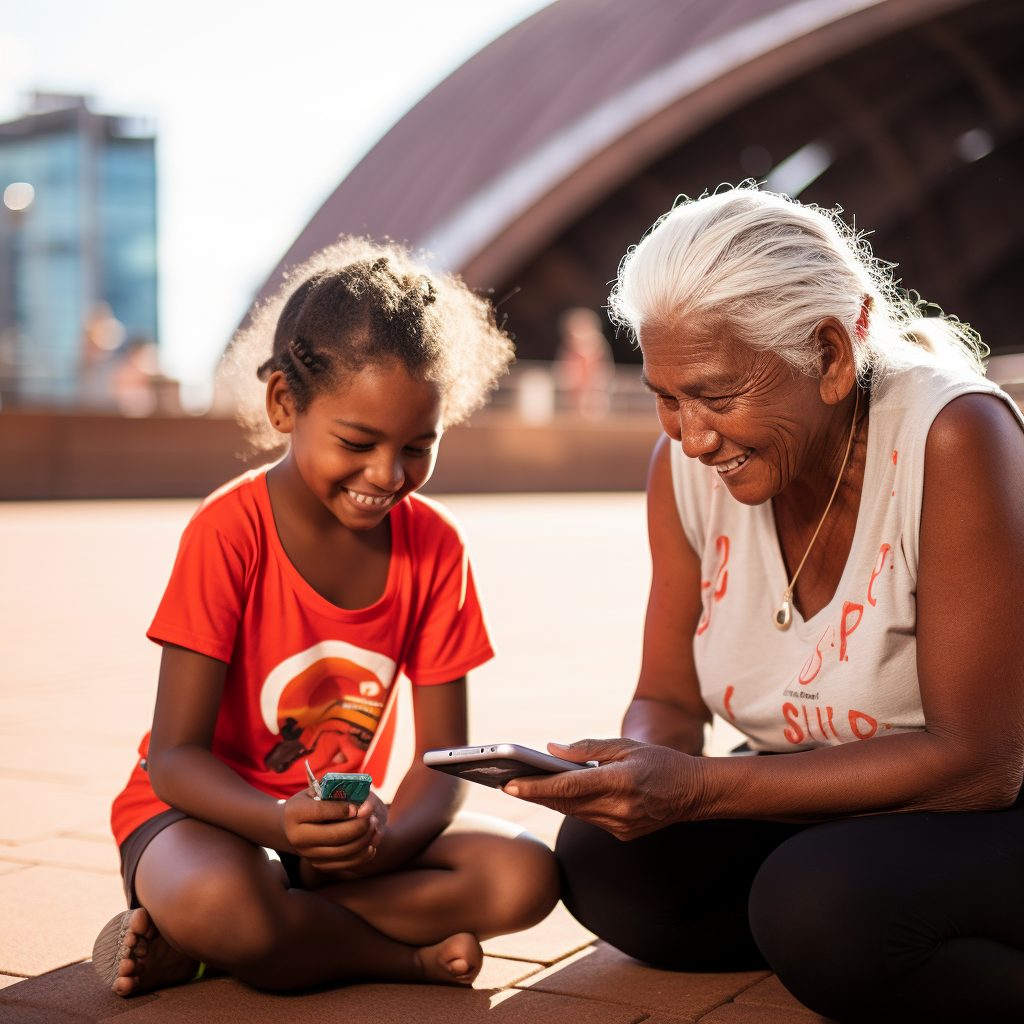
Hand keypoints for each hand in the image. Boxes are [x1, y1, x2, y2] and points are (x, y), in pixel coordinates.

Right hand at [282, 788, 387, 871]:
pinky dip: (362, 855)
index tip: (356, 807)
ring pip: (343, 851)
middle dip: (359, 827)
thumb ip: (337, 791)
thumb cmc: (312, 801)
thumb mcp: (318, 790)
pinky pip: (345, 864)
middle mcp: (298, 837)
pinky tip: (371, 844)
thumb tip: (363, 805)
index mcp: (295, 813)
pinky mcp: (319, 865)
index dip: (342, 809)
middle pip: (334, 835)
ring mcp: (309, 854)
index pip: (321, 811)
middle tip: (372, 818)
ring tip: (374, 827)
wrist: (293, 826)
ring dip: (364, 840)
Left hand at [503, 738, 702, 840]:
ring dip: (551, 800)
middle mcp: (619, 808)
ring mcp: (621, 826)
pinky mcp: (622, 834)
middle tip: (506, 782)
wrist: (694, 792)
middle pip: (565, 803)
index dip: (536, 787)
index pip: (568, 787)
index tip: (510, 784)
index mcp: (620, 781)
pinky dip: (573, 806)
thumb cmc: (660, 761)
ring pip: (574, 813)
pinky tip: (558, 795)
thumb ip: (587, 749)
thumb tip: (551, 750)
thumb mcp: (625, 745)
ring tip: (524, 786)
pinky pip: (588, 819)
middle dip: (535, 793)